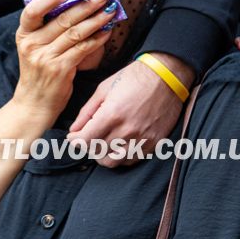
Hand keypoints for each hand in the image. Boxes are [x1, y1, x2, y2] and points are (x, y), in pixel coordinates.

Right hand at [14, 0, 117, 121]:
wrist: (34, 104)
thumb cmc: (38, 74)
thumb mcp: (33, 49)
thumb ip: (47, 31)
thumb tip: (74, 8)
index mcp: (24, 35)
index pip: (32, 11)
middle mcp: (32, 44)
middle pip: (62, 19)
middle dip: (85, 5)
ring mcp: (45, 57)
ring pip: (75, 32)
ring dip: (96, 20)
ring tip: (109, 11)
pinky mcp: (60, 69)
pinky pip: (82, 48)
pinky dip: (97, 39)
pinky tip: (106, 32)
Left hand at [67, 54, 193, 162]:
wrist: (167, 76)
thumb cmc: (134, 77)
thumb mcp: (104, 88)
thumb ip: (87, 111)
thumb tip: (74, 129)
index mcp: (112, 114)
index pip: (85, 141)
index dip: (74, 141)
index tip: (73, 137)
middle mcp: (127, 130)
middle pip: (97, 152)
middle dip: (87, 145)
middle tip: (88, 136)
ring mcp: (141, 139)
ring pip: (113, 162)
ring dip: (103, 154)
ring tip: (102, 142)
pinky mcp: (153, 143)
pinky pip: (131, 160)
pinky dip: (120, 156)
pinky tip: (118, 144)